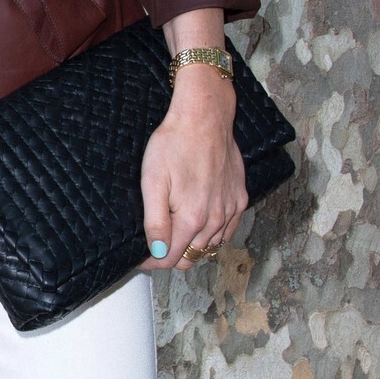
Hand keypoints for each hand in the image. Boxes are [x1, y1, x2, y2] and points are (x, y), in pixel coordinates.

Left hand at [140, 66, 245, 268]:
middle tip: (153, 243)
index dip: (152, 261)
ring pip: (209, 247)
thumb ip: (155, 222)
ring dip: (190, 245)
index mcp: (192, 218)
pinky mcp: (240, 199)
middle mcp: (216, 220)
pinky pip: (226, 231)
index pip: (171, 258)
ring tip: (173, 231)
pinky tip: (198, 223)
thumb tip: (158, 253)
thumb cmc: (174, 143)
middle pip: (191, 257)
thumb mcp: (153, 182)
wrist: (205, 117)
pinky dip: (211, 235)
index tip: (139, 256)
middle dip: (170, 256)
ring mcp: (231, 210)